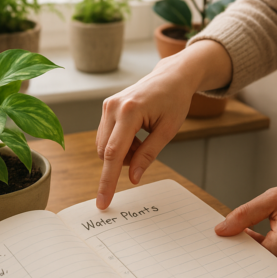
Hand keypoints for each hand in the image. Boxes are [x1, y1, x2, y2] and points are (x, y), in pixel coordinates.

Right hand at [95, 40, 232, 208]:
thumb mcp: (167, 131)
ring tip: (143, 139)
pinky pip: (106, 136)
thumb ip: (148, 155)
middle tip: (144, 152)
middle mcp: (113, 107)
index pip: (113, 154)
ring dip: (121, 152)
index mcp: (130, 111)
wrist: (172, 76)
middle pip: (105, 152)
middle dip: (122, 161)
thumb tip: (132, 177)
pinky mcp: (107, 107)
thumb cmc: (174, 100)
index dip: (107, 181)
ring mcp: (107, 106)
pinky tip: (136, 134)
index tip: (102, 201)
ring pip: (104, 145)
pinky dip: (120, 143)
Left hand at [214, 181, 276, 269]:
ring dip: (256, 247)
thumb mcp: (271, 199)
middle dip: (244, 247)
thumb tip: (222, 229)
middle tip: (235, 231)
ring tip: (252, 229)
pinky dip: (268, 248)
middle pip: (256, 261)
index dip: (234, 246)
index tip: (226, 235)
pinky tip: (265, 233)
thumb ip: (244, 215)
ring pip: (266, 261)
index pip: (247, 256)